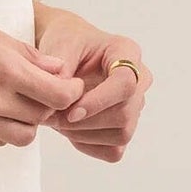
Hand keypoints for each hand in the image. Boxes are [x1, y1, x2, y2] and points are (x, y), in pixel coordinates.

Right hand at [0, 0, 84, 145]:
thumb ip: (24, 53)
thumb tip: (56, 69)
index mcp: (1, 68)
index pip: (57, 96)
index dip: (69, 91)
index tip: (67, 82)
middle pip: (41, 118)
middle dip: (48, 104)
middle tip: (42, 88)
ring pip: (20, 137)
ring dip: (26, 121)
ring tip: (16, 101)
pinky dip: (1, 127)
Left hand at [32, 8, 152, 161]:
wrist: (66, 51)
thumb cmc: (66, 41)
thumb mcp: (59, 44)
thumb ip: (59, 68)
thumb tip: (60, 98)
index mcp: (127, 52)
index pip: (125, 84)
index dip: (99, 102)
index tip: (71, 111)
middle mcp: (139, 80)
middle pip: (125, 114)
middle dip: (85, 122)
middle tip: (51, 117)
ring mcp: (135, 105)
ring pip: (121, 135)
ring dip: (84, 134)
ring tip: (57, 120)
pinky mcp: (125, 126)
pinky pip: (113, 150)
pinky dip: (88, 145)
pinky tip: (69, 130)